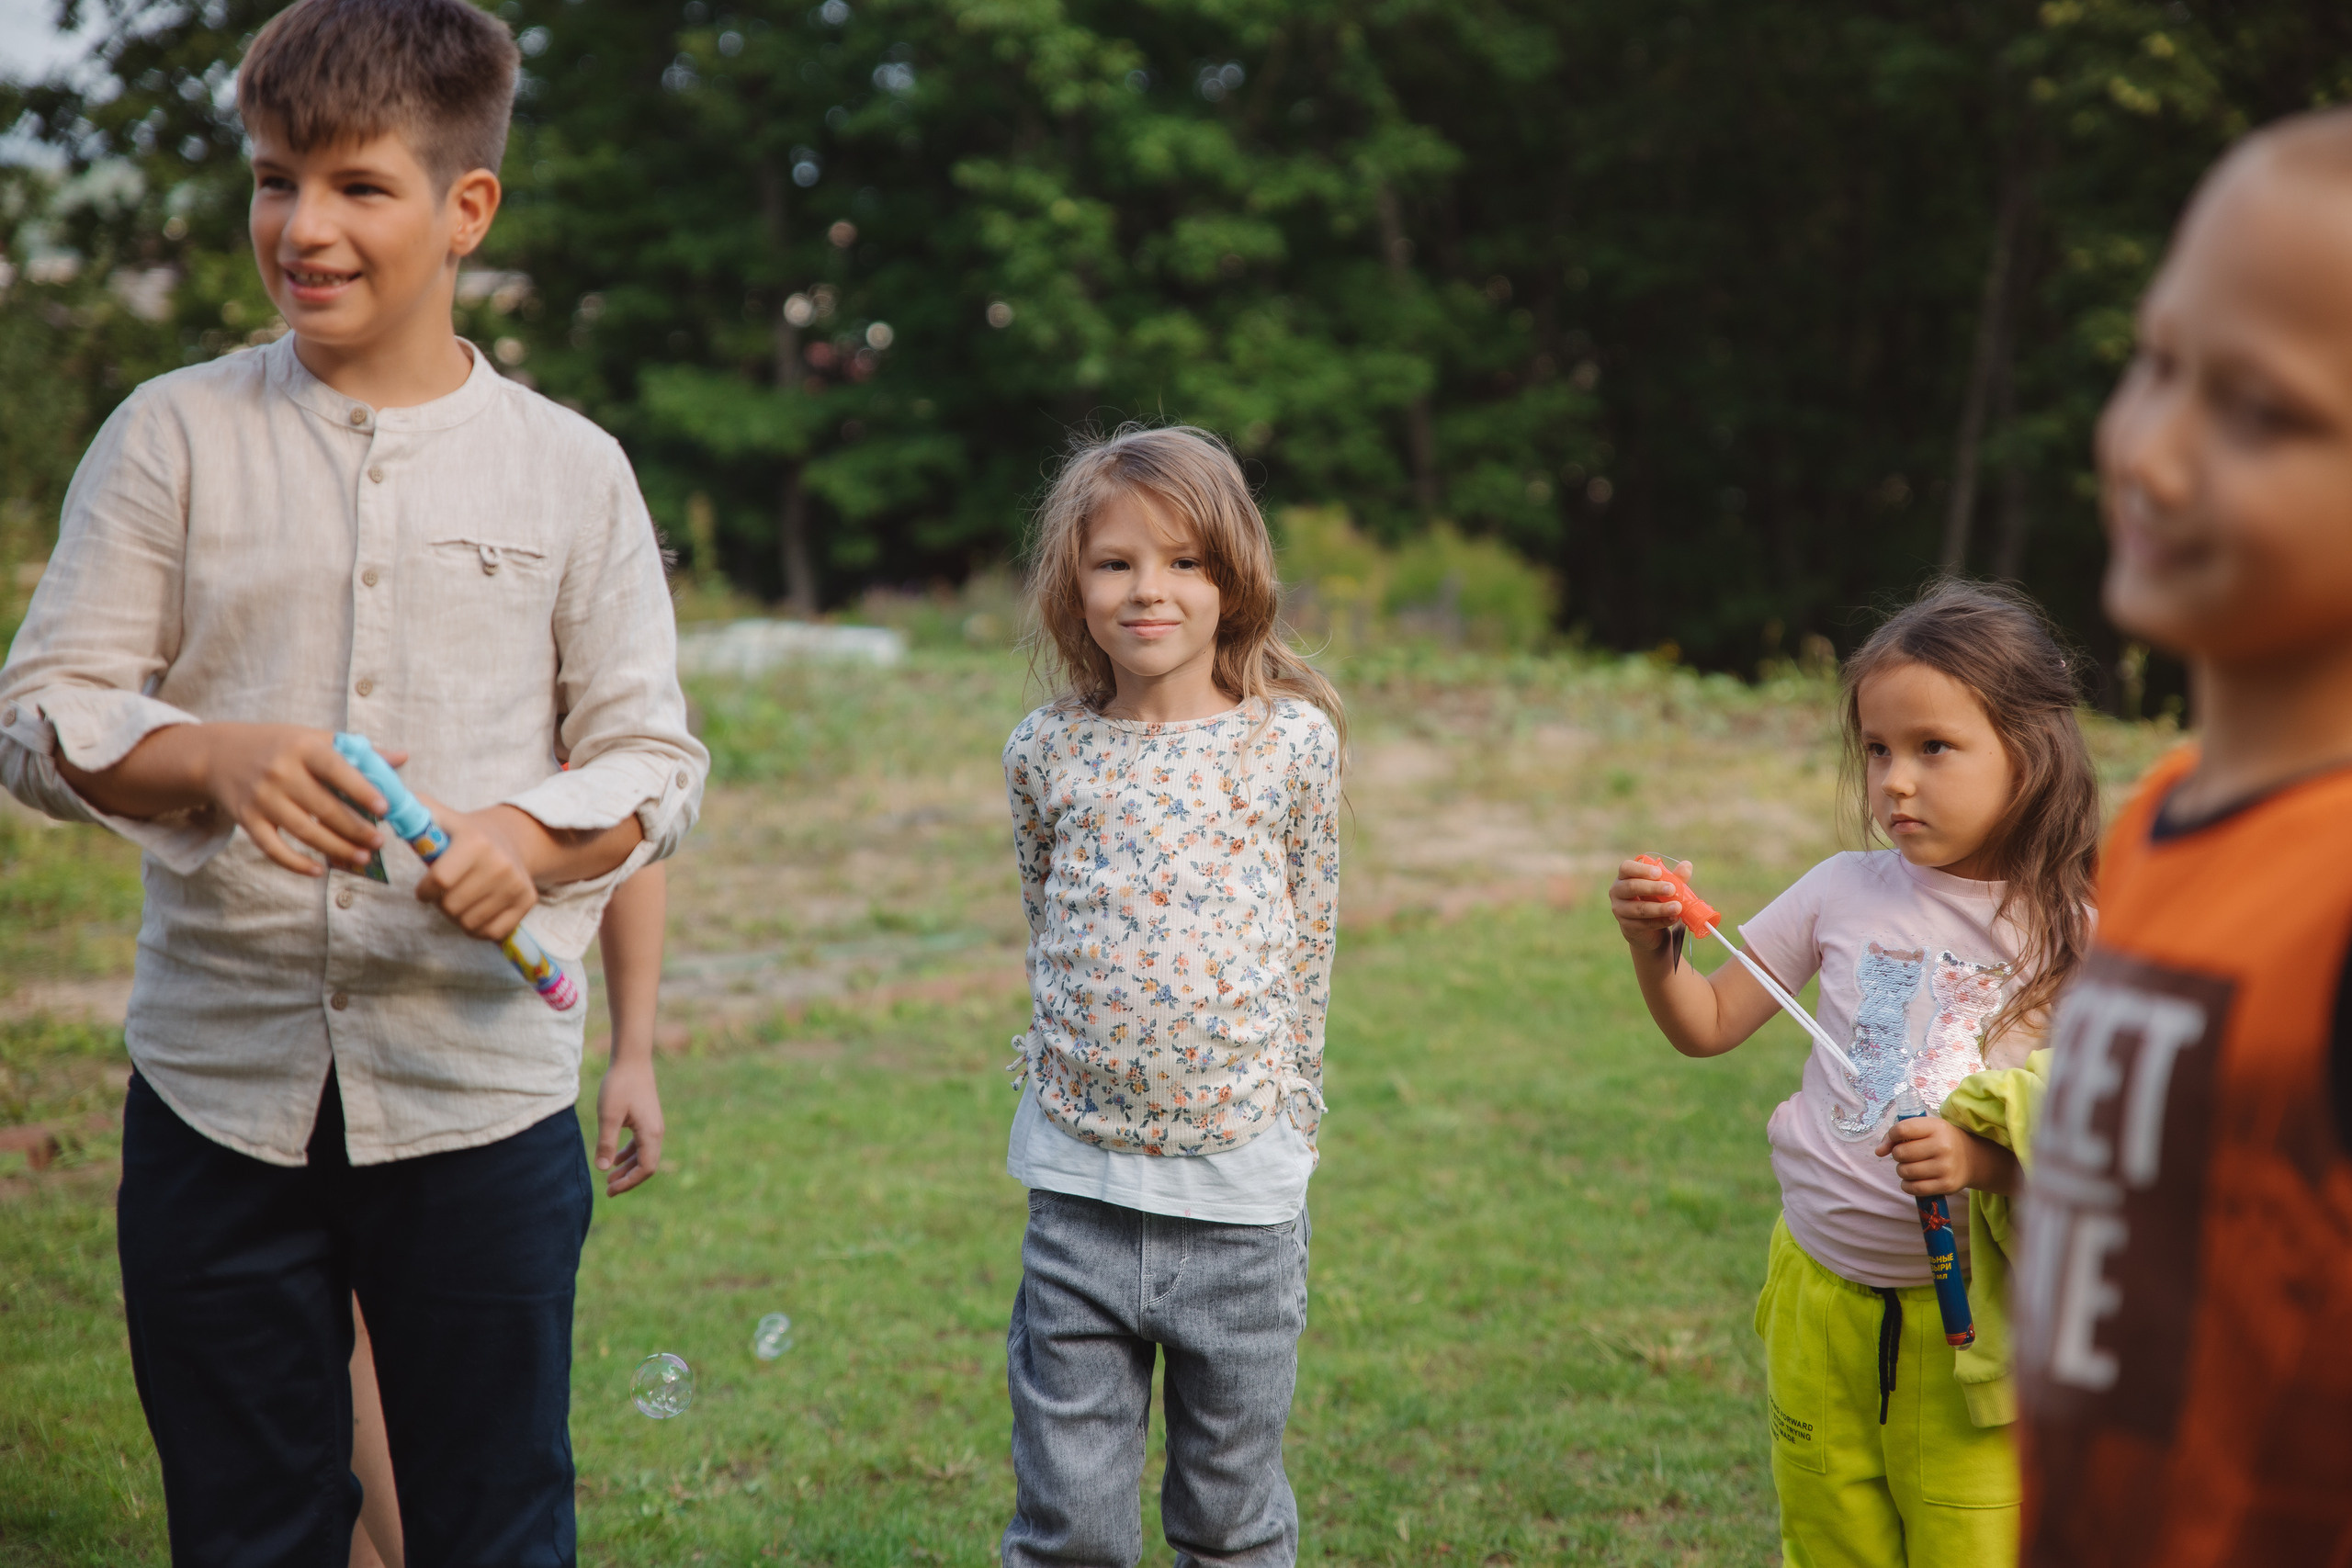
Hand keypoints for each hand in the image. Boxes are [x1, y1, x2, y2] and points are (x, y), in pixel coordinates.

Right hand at [62, 722, 394, 875]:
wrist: (219, 754)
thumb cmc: (280, 746)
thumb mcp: (315, 738)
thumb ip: (358, 751)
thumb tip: (402, 757)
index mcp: (304, 747)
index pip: (337, 769)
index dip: (361, 789)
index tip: (385, 808)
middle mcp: (281, 772)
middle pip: (323, 807)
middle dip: (355, 829)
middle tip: (379, 843)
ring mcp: (262, 798)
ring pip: (303, 831)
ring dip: (334, 848)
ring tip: (361, 858)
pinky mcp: (247, 819)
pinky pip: (273, 848)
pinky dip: (296, 863)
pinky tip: (319, 869)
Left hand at [412, 799, 540, 939]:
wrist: (513, 839)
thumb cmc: (467, 834)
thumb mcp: (443, 818)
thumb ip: (417, 812)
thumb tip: (386, 805)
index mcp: (475, 842)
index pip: (440, 881)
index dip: (425, 891)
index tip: (424, 890)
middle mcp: (500, 863)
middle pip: (452, 906)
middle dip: (441, 904)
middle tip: (445, 894)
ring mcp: (516, 884)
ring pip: (469, 922)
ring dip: (458, 916)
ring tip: (461, 900)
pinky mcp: (527, 901)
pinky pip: (491, 932)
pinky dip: (477, 929)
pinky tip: (476, 911)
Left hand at [595, 1054, 664, 1196]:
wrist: (632, 1059)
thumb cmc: (620, 1085)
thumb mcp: (609, 1116)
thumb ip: (606, 1143)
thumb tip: (603, 1169)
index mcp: (650, 1133)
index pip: (646, 1168)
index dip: (629, 1182)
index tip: (610, 1189)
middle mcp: (656, 1132)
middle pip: (647, 1165)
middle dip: (628, 1179)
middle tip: (608, 1189)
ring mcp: (653, 1125)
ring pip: (644, 1155)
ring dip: (628, 1168)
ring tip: (609, 1178)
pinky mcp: (647, 1119)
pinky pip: (641, 1144)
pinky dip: (629, 1154)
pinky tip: (614, 1158)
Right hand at [1610, 856, 1690, 954]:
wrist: (1648, 930)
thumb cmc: (1654, 900)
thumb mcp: (1665, 888)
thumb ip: (1675, 877)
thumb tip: (1687, 864)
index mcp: (1624, 877)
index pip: (1626, 868)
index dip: (1641, 869)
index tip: (1659, 873)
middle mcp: (1617, 891)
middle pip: (1631, 887)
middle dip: (1653, 888)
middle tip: (1671, 889)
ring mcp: (1620, 910)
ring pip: (1639, 908)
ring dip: (1660, 908)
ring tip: (1678, 907)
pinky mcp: (1627, 927)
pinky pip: (1645, 924)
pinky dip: (1661, 921)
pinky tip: (1673, 918)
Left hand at [1875, 1114, 2019, 1197]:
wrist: (1972, 1158)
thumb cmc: (1940, 1140)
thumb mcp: (1924, 1128)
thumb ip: (1897, 1135)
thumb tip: (1878, 1151)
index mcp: (1936, 1127)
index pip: (1901, 1130)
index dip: (1892, 1136)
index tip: (1896, 1140)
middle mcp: (1943, 1146)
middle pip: (1900, 1153)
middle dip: (1897, 1155)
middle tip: (1907, 1155)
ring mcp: (1946, 1167)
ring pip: (1905, 1171)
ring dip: (1902, 1170)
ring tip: (1911, 1167)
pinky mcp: (1947, 1185)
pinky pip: (1914, 1188)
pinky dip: (1907, 1185)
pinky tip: (1912, 1180)